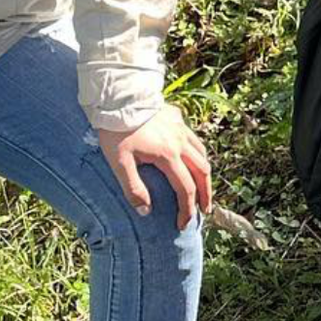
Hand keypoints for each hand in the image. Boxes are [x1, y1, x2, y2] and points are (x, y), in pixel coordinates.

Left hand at [97, 105, 212, 228]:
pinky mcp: (176, 117)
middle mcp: (180, 143)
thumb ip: (133, 188)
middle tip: (204, 210)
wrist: (117, 97)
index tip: (182, 224)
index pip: (185, 188)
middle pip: (202, 173)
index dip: (187, 209)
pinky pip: (193, 138)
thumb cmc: (115, 130)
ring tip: (202, 186)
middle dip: (205, 194)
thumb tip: (145, 212)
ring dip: (204, 174)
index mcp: (168, 156)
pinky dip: (197, 152)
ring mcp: (180, 128)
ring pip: (202, 154)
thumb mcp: (119, 162)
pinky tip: (191, 156)